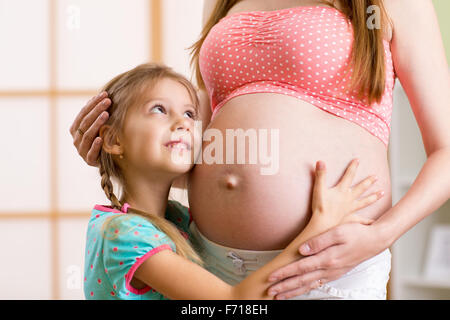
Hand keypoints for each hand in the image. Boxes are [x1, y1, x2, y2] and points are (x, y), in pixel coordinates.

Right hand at [69, 92, 110, 165]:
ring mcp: (81, 150)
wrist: (106, 162)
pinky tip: (100, 138)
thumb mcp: (99, 126)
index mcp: (75, 129)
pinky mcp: (89, 160)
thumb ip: (98, 115)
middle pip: (85, 122)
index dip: (93, 103)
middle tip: (108, 101)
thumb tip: (103, 96)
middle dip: (97, 110)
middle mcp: (76, 139)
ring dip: (97, 124)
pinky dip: (95, 145)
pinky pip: (91, 152)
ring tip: (106, 114)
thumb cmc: (102, 140)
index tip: (104, 95)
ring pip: (88, 135)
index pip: (83, 113)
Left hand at [267, 159, 384, 298]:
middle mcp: (329, 269)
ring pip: (309, 285)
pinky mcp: (335, 273)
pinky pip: (317, 284)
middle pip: (302, 280)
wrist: (375, 240)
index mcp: (327, 259)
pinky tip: (299, 291)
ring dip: (293, 291)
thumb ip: (318, 241)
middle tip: (270, 291)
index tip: (271, 277)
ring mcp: (332, 273)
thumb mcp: (337, 232)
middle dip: (284, 287)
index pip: (300, 268)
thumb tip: (301, 250)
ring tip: (280, 296)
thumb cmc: (356, 233)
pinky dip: (305, 289)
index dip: (284, 273)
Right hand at [310, 159, 383, 228]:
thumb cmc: (320, 207)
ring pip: (365, 201)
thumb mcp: (318, 189)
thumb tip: (320, 161)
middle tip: (376, 177)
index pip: (349, 176)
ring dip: (373, 197)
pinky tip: (375, 222)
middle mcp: (349, 199)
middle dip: (368, 182)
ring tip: (382, 193)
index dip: (353, 167)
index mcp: (341, 191)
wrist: (323, 225)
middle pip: (361, 188)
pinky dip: (368, 221)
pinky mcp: (350, 219)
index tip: (358, 159)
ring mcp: (351, 209)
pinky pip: (361, 220)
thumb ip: (320, 175)